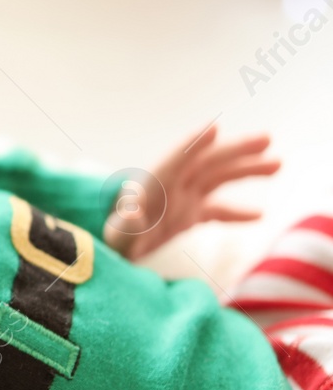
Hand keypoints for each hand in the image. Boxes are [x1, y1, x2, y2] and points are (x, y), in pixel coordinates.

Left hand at [101, 124, 279, 260]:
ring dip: (245, 170)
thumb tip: (132, 211)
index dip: (192, 144)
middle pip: (204, 163)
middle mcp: (167, 190)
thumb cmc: (113, 249)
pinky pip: (217, 209)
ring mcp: (179, 201)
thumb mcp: (118, 240)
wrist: (110, 261)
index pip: (173, 162)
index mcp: (150, 190)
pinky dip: (237, 211)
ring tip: (278, 163)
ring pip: (216, 179)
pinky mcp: (186, 217)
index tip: (214, 127)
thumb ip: (126, 227)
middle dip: (234, 150)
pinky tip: (260, 215)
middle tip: (267, 138)